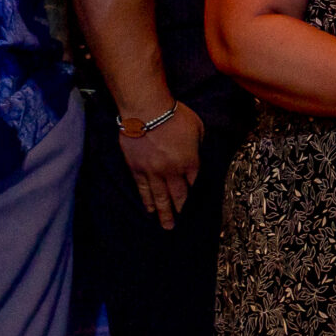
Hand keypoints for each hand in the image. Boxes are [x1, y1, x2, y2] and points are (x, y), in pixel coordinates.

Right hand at [116, 104, 204, 229]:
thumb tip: (197, 151)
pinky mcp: (137, 168)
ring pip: (160, 197)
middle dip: (181, 211)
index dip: (195, 195)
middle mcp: (172, 171)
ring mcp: (153, 172)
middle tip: (181, 224)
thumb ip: (198, 144)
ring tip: (167, 226)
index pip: (195, 183)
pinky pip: (143, 189)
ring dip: (164, 213)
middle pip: (178, 196)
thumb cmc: (173, 114)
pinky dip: (147, 201)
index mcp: (190, 161)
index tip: (196, 206)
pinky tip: (149, 210)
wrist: (146, 110)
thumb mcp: (197, 127)